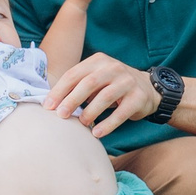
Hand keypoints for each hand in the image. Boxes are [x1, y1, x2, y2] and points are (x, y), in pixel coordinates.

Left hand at [47, 53, 163, 137]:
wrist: (147, 88)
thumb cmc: (112, 86)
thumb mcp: (96, 79)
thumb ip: (77, 86)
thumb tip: (52, 104)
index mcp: (98, 61)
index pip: (74, 74)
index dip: (59, 90)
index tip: (48, 106)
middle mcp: (113, 67)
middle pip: (88, 83)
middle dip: (72, 100)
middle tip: (61, 115)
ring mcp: (128, 81)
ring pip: (105, 97)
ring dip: (90, 112)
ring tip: (82, 124)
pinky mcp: (138, 97)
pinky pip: (121, 112)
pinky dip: (108, 124)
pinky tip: (98, 133)